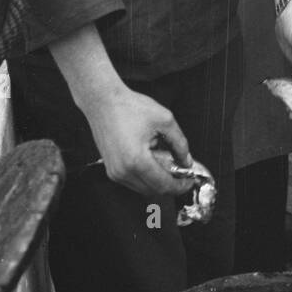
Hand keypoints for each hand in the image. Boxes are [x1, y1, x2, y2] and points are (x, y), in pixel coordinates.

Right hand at [82, 83, 194, 199]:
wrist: (102, 101)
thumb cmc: (128, 106)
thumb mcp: (164, 120)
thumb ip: (180, 143)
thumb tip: (186, 160)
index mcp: (136, 161)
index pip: (163, 185)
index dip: (180, 186)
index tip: (190, 181)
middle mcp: (123, 171)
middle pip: (153, 190)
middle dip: (171, 184)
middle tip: (183, 174)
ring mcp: (115, 172)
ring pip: (143, 188)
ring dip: (158, 180)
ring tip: (167, 162)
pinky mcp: (111, 169)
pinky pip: (133, 181)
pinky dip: (146, 176)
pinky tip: (152, 159)